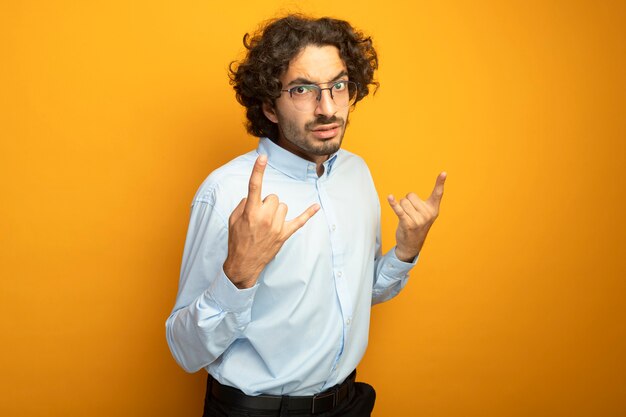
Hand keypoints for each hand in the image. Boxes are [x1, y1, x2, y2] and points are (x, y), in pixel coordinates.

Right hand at [223, 155, 319, 288]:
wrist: (244, 264)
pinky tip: (316, 207)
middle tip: (259, 216)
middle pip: (273, 197)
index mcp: (250, 212)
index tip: (263, 157)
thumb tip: (254, 198)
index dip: (258, 170)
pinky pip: (300, 221)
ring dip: (276, 211)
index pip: (255, 186)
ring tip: (267, 223)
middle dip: (267, 203)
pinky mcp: (284, 234)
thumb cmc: (237, 240)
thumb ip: (244, 204)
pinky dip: (308, 214)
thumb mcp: (233, 220)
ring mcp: (276, 227)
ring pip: (283, 206)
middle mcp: (265, 218)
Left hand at [387, 172, 446, 261]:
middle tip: (410, 214)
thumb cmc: (417, 225)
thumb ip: (422, 204)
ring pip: (403, 202)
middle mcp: (427, 214)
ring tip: (406, 217)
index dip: (440, 183)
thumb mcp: (425, 214)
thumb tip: (409, 196)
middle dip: (407, 202)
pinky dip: (393, 204)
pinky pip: (399, 210)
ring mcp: (418, 220)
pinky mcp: (407, 224)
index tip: (443, 172)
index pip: (437, 193)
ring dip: (401, 208)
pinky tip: (390, 197)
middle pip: (411, 196)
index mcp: (433, 210)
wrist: (412, 244)